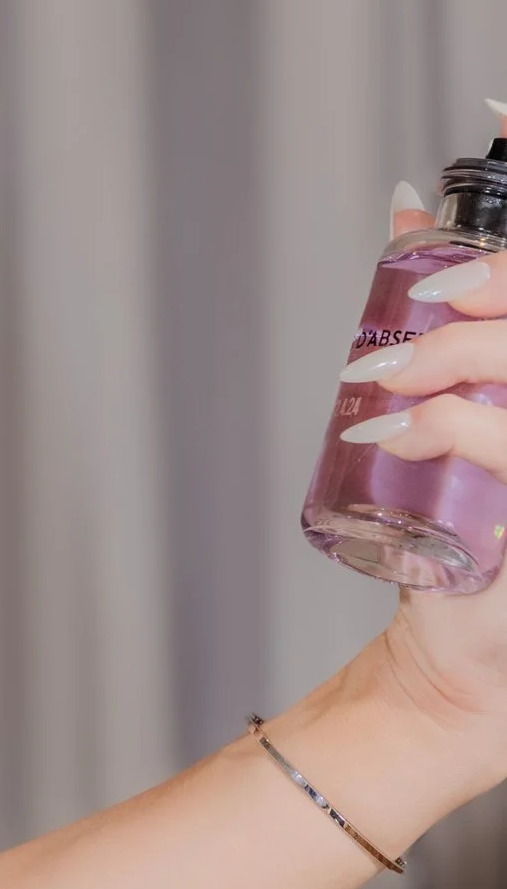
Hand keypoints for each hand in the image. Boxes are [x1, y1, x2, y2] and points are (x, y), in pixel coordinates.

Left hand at [341, 200, 506, 748]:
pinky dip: (453, 425)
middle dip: (478, 309)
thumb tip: (404, 218)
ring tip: (392, 392)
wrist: (468, 671)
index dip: (506, 273)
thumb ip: (452, 322)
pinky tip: (404, 435)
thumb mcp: (463, 421)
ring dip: (453, 361)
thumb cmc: (477, 549)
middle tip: (404, 337)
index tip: (437, 284)